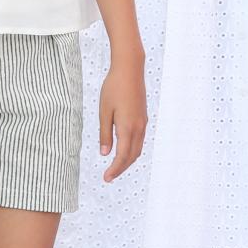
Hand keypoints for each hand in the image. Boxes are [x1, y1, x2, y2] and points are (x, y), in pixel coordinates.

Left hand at [99, 52, 146, 182]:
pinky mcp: (143, 117)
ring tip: (115, 166)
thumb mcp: (104, 111)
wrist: (130, 69)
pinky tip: (123, 149)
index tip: (106, 178)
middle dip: (121, 168)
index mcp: (127, 127)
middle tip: (108, 177)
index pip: (122, 156)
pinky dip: (132, 150)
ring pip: (137, 149)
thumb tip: (105, 153)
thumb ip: (105, 133)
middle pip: (132, 156)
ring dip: (127, 160)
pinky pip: (140, 140)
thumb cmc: (113, 87)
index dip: (114, 170)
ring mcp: (143, 123)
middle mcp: (138, 128)